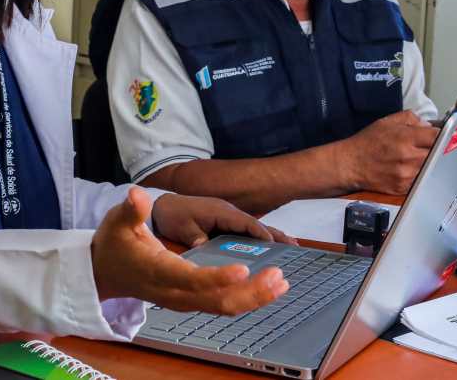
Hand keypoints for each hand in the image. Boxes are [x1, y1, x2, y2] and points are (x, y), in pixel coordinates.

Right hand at [91, 187, 289, 314]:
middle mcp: (174, 292)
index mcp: (160, 272)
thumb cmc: (113, 244)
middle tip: (277, 277)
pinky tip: (266, 290)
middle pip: (216, 301)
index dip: (217, 278)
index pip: (192, 279)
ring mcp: (183, 300)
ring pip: (223, 307)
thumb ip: (131, 210)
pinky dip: (246, 299)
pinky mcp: (189, 300)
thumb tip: (136, 194)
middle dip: (250, 292)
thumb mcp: (117, 222)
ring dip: (255, 298)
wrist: (103, 271)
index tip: (242, 270)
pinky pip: (221, 305)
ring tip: (281, 284)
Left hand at [150, 193, 296, 247]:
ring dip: (271, 238)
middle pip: (256, 225)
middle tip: (294, 246)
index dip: (260, 233)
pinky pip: (245, 234)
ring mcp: (228, 219)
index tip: (274, 244)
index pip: (246, 223)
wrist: (162, 207)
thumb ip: (194, 236)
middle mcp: (228, 214)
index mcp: (221, 212)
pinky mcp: (225, 226)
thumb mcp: (181, 226)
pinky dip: (259, 240)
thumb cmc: (172, 214)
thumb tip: (204, 246)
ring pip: (253, 229)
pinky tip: (268, 249)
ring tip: (291, 247)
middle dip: (275, 235)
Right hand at [342, 110, 438, 194]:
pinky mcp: (404, 188)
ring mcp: (407, 175)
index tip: (445, 134)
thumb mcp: (388, 121)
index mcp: (406, 138)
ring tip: (423, 157)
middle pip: (439, 154)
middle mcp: (409, 157)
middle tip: (434, 146)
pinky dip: (422, 174)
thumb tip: (429, 125)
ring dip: (431, 163)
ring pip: (432, 168)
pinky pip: (422, 180)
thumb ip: (411, 119)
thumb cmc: (368, 142)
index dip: (444, 135)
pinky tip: (414, 169)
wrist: (351, 164)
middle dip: (439, 149)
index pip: (438, 137)